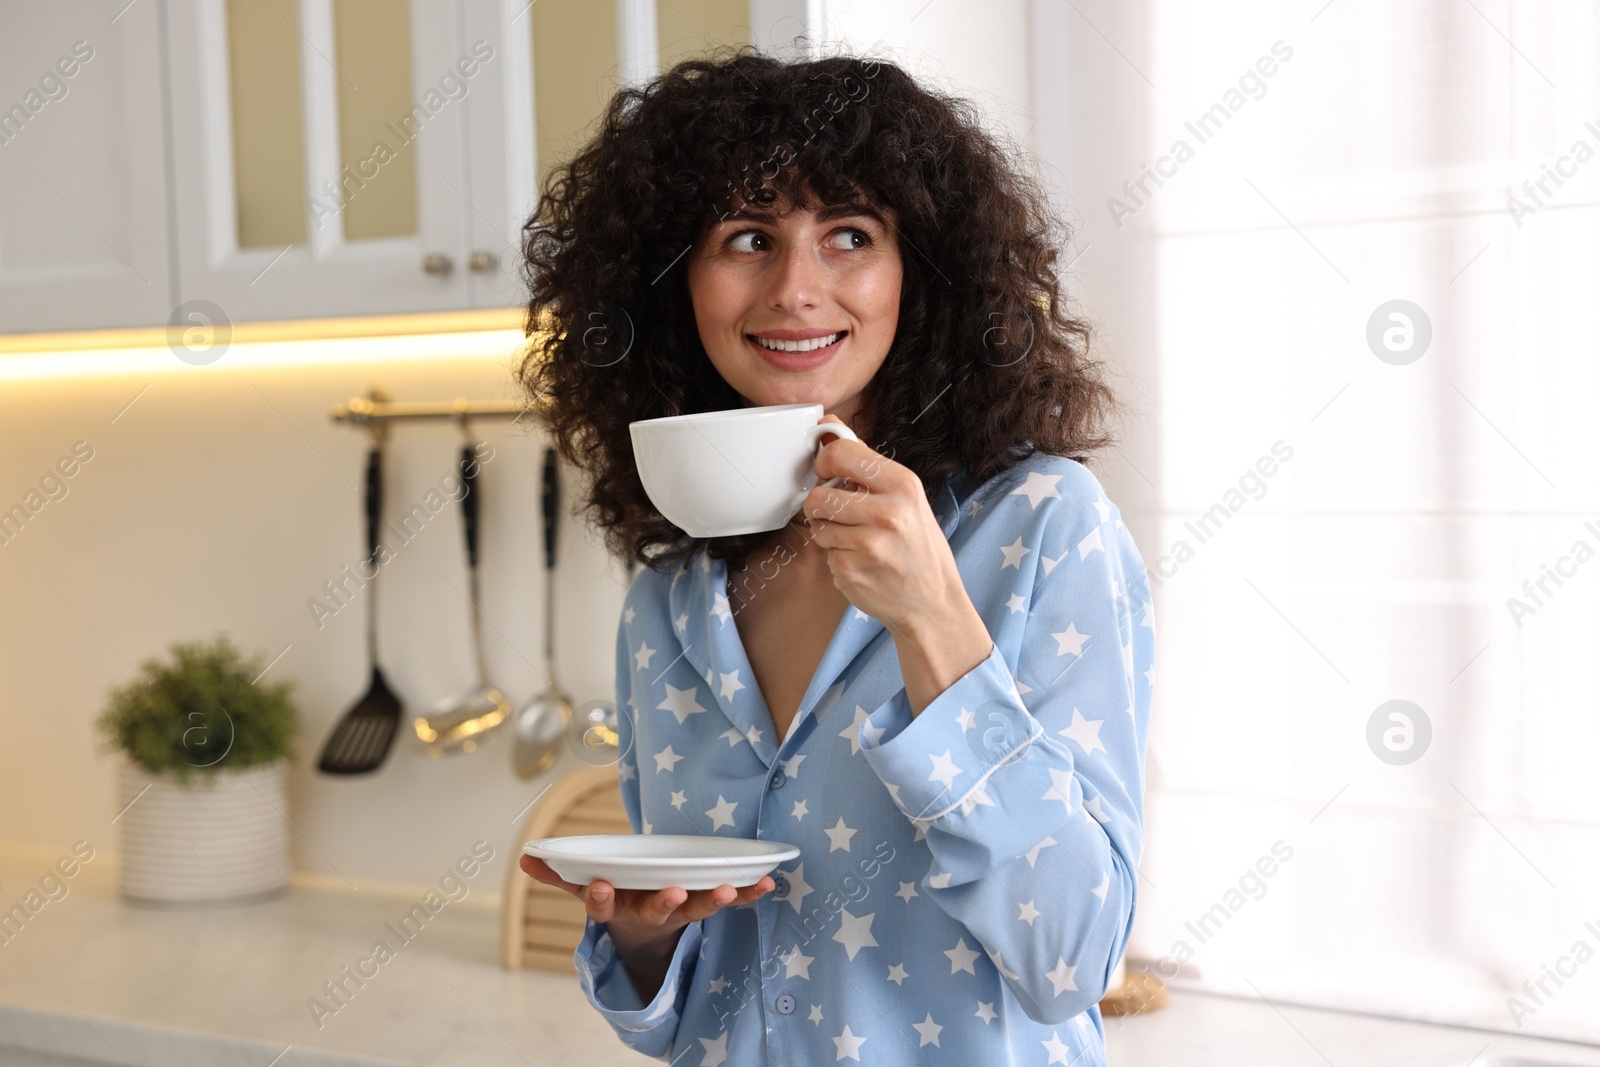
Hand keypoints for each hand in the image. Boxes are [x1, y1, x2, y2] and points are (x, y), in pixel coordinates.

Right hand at [518, 854, 773, 955]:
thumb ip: (558, 875)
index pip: (604, 903)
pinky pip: (730, 902)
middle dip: (664, 902)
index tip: (601, 885)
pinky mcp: (704, 908)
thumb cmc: (617, 900)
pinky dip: (750, 895)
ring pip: (696, 909)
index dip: (602, 896)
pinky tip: (769, 882)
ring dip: (712, 900)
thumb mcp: (586, 891)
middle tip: (674, 893)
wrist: (645, 940)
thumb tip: (524, 859)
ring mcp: (679, 914)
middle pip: (656, 910)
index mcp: (616, 907)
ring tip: (730, 889)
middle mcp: (647, 913)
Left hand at [803, 415, 967, 636]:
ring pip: (816, 525)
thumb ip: (867, 463)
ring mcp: (869, 544)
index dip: (824, 463)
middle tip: (840, 514)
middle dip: (822, 506)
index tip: (827, 474)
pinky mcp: (852, 570)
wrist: (934, 603)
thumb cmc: (918, 546)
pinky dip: (838, 559)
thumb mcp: (907, 498)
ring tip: (857, 541)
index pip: (840, 454)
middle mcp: (888, 512)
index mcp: (903, 484)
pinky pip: (824, 554)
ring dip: (829, 533)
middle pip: (818, 495)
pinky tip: (862, 563)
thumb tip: (828, 424)